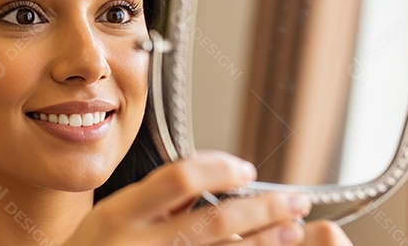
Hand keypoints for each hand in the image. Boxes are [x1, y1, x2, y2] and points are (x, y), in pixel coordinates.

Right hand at [65, 150, 351, 244]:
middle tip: (295, 200)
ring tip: (292, 229)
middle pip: (212, 222)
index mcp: (119, 214)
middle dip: (261, 210)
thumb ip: (155, 198)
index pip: (178, 178)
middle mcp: (136, 245)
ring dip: (263, 242)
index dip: (219, 169)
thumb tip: (212, 176)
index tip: (247, 171)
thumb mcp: (112, 216)